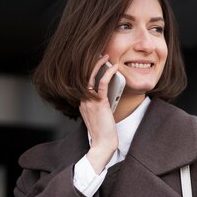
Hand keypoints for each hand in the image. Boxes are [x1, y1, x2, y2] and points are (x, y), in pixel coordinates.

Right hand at [79, 54, 118, 173]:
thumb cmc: (104, 132)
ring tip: (105, 55)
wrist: (103, 145)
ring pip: (90, 77)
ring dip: (98, 64)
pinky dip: (108, 74)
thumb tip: (108, 94)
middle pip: (83, 76)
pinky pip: (102, 84)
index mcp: (82, 102)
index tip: (95, 61)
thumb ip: (100, 104)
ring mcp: (89, 102)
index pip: (82, 81)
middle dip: (91, 63)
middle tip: (99, 52)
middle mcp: (83, 100)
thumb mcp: (100, 115)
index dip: (88, 70)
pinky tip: (114, 67)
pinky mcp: (99, 104)